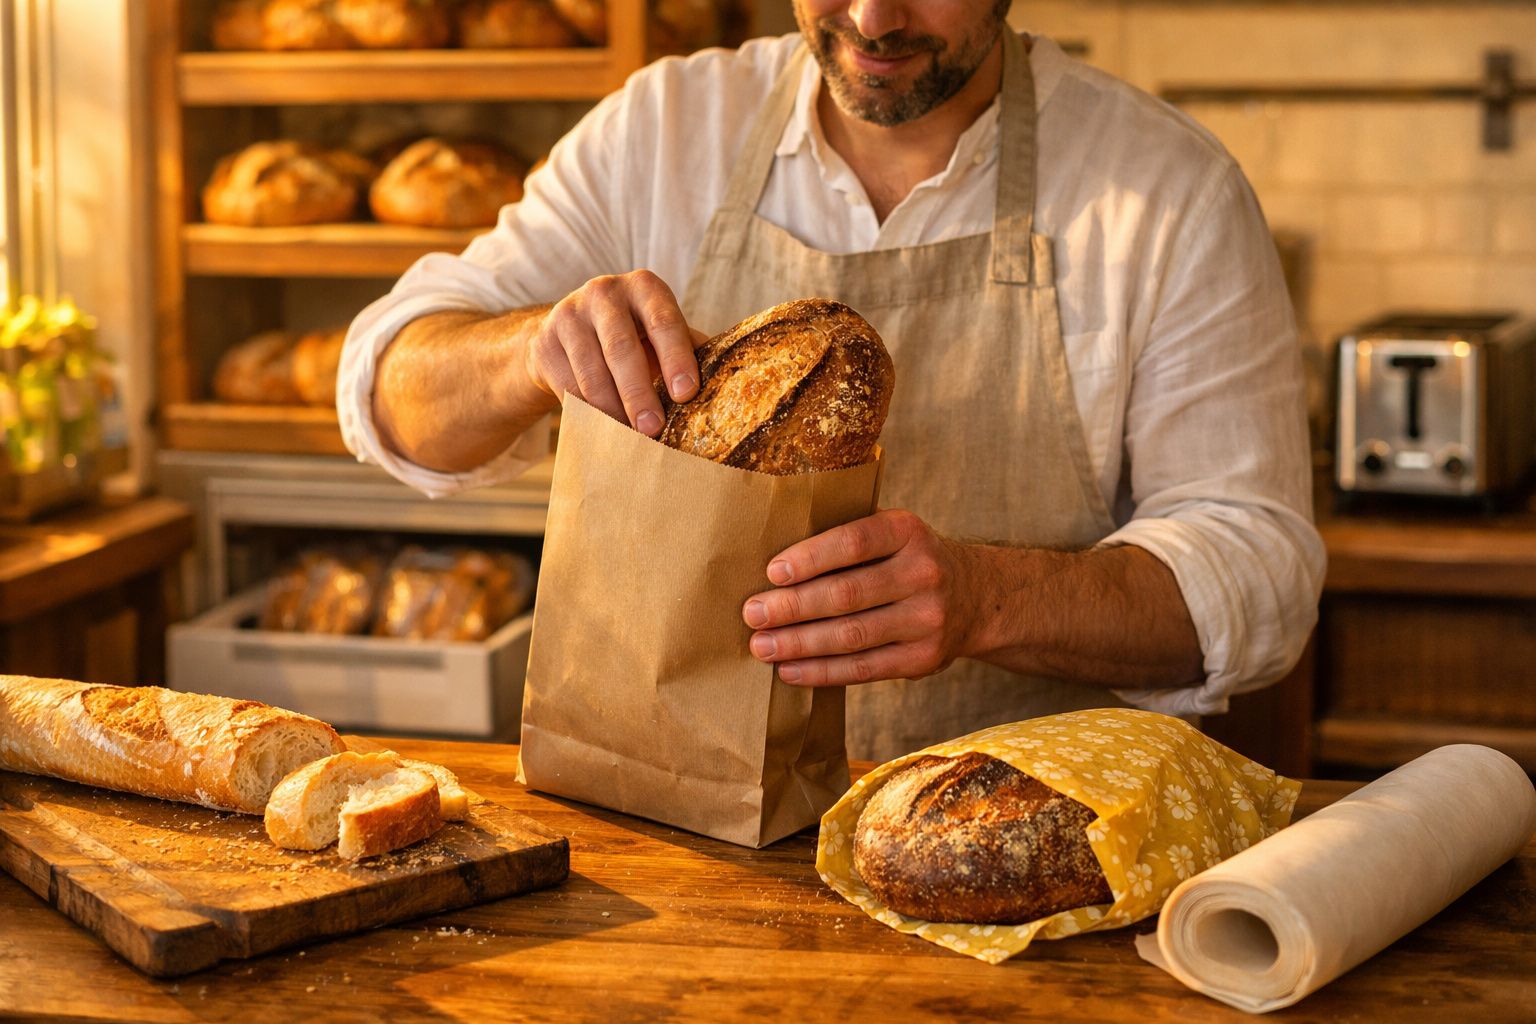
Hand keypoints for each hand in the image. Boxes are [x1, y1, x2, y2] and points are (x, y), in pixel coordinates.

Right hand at [523, 270, 706, 435]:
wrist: (568, 334)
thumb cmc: (634, 336)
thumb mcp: (660, 333)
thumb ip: (690, 350)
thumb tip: (726, 388)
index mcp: (644, 288)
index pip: (664, 321)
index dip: (676, 358)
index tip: (686, 394)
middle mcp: (604, 292)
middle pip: (622, 347)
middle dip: (639, 393)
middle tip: (653, 429)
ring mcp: (569, 314)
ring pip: (591, 371)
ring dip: (612, 410)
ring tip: (629, 439)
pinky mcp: (545, 342)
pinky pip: (568, 385)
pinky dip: (587, 412)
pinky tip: (603, 430)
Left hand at [740, 509, 985, 685]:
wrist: (974, 597)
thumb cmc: (905, 560)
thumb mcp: (891, 534)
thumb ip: (846, 542)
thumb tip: (772, 569)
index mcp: (907, 531)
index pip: (853, 542)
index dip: (810, 558)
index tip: (772, 572)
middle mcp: (924, 573)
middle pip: (847, 594)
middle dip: (792, 607)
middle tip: (752, 614)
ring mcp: (928, 619)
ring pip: (852, 636)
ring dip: (799, 644)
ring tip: (762, 646)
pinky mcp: (924, 659)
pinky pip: (864, 669)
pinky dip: (822, 672)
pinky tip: (790, 671)